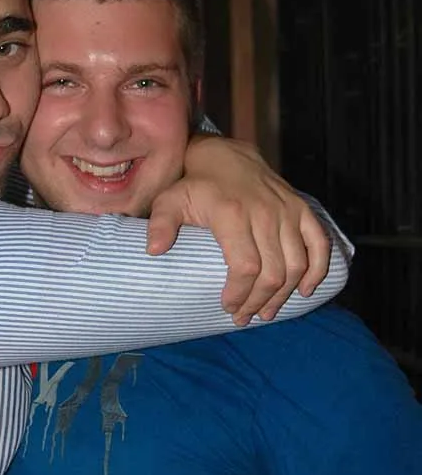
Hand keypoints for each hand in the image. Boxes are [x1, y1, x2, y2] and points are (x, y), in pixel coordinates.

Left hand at [146, 137, 331, 324]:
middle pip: (272, 272)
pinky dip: (317, 270)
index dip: (239, 293)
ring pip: (296, 264)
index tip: (228, 307)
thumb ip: (161, 224)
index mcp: (232, 213)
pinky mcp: (302, 209)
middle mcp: (264, 212)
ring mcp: (287, 210)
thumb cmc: (195, 186)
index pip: (245, 266)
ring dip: (283, 295)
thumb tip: (154, 251)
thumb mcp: (170, 200)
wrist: (226, 157)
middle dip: (258, 302)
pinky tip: (303, 291)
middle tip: (243, 317)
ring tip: (267, 312)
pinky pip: (319, 244)